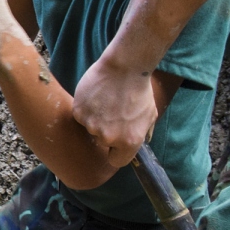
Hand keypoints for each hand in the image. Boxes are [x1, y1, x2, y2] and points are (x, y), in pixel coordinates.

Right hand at [73, 53, 155, 167]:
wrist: (124, 67)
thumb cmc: (140, 90)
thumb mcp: (150, 116)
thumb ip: (141, 134)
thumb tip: (135, 143)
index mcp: (129, 142)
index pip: (117, 161)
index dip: (116, 152)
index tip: (115, 144)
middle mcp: (108, 137)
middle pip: (103, 142)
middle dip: (107, 131)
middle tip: (113, 113)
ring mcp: (92, 125)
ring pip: (91, 128)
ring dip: (96, 119)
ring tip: (105, 102)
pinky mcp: (79, 112)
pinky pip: (81, 116)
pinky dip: (86, 108)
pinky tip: (96, 96)